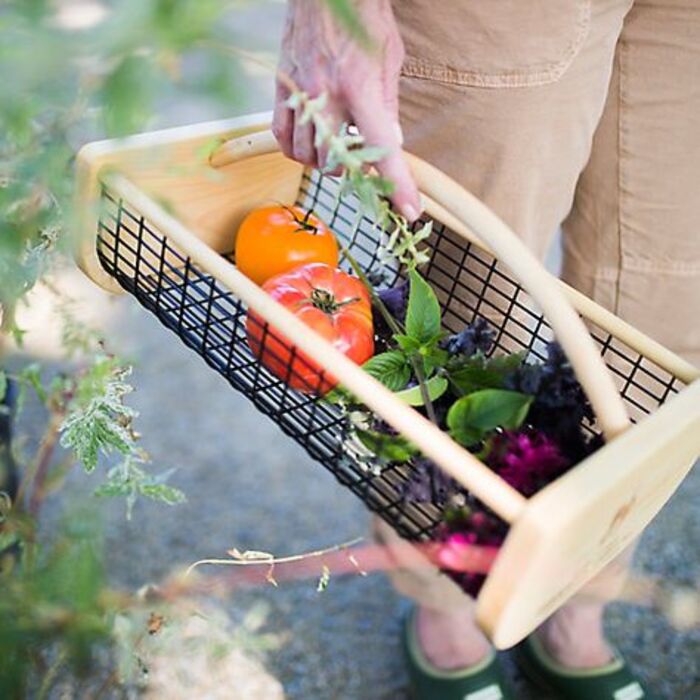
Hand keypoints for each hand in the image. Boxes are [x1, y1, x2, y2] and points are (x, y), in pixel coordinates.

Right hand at [272, 0, 420, 221]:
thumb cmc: (361, 17)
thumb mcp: (389, 58)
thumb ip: (388, 105)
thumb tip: (391, 143)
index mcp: (359, 87)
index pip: (382, 150)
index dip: (397, 185)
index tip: (408, 210)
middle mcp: (325, 95)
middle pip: (337, 161)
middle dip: (353, 168)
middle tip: (362, 159)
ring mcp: (299, 95)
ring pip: (308, 156)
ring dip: (326, 161)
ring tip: (338, 146)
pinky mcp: (282, 91)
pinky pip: (283, 138)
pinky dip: (298, 150)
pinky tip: (311, 143)